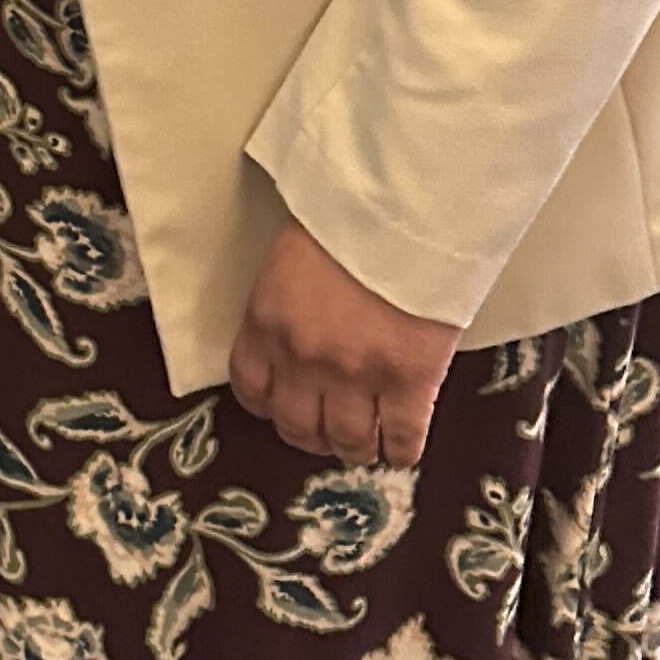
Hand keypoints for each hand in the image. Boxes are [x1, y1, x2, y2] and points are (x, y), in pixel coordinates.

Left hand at [227, 223, 461, 467]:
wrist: (406, 207)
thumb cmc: (350, 216)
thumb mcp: (294, 256)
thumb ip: (289, 301)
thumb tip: (302, 327)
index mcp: (266, 321)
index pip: (251, 387)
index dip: (269, 407)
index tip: (283, 408)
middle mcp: (302, 358)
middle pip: (296, 425)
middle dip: (310, 436)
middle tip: (326, 434)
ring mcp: (355, 375)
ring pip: (346, 440)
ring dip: (354, 450)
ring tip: (364, 447)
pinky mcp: (409, 381)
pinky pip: (401, 438)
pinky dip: (400, 452)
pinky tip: (401, 451)